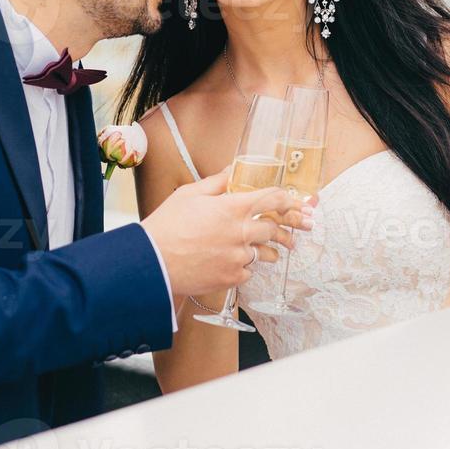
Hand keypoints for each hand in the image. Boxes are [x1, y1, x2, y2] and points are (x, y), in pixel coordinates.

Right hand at [141, 169, 316, 298]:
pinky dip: (246, 267)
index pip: (273, 199)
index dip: (289, 201)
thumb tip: (231, 170)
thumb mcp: (190, 194)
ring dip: (268, 250)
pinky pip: (249, 272)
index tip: (297, 204)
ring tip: (269, 250)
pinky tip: (237, 263)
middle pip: (275, 229)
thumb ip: (216, 182)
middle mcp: (240, 233)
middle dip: (284, 229)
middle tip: (291, 232)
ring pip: (265, 253)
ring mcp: (238, 258)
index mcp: (233, 208)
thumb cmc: (167, 226)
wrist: (151, 262)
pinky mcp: (231, 278)